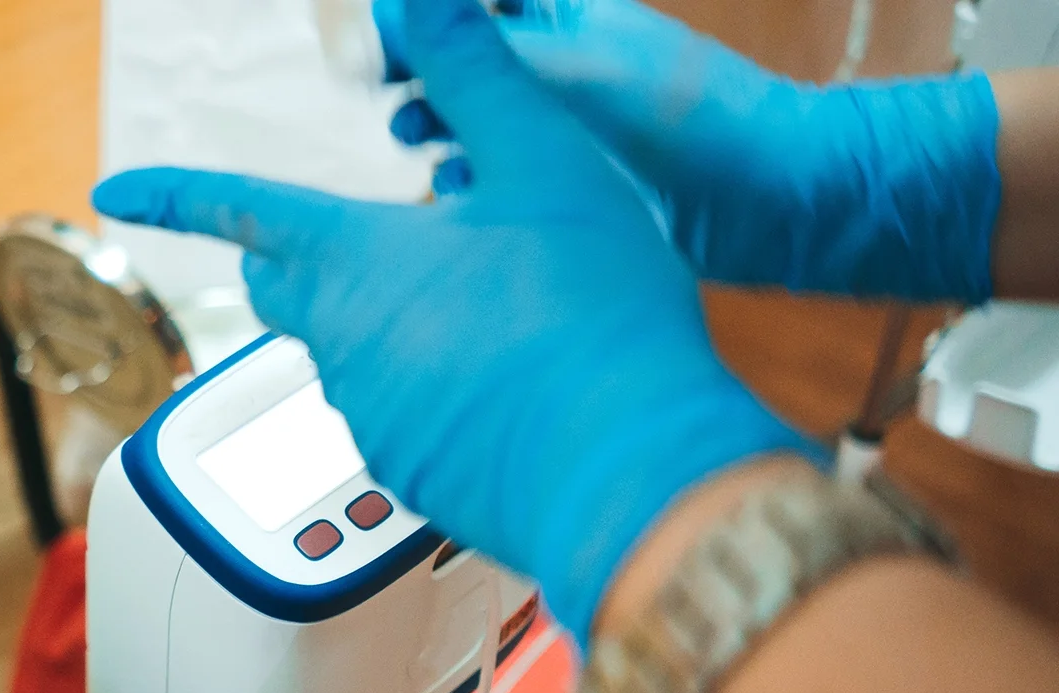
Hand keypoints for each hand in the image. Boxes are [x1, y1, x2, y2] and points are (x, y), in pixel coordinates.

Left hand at [92, 0, 810, 636]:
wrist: (624, 466)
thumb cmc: (591, 314)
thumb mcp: (543, 162)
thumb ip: (474, 77)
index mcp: (353, 257)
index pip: (238, 210)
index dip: (174, 194)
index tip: (118, 191)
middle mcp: (338, 339)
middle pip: (281, 288)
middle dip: (286, 258)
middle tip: (322, 242)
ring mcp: (366, 414)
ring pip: (347, 351)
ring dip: (386, 322)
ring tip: (480, 307)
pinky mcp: (404, 473)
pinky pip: (397, 416)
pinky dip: (429, 389)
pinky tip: (500, 383)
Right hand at [375, 0, 1001, 302]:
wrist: (777, 205)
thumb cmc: (689, 124)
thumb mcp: (569, 72)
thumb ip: (480, 52)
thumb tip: (396, 21)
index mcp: (572, 16)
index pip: (479, 6)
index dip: (423, 17)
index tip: (383, 45)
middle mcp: (566, 63)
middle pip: (466, 53)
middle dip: (423, 73)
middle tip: (394, 98)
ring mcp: (570, 126)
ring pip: (477, 115)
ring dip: (440, 127)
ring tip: (421, 146)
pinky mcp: (574, 185)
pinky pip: (500, 176)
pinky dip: (475, 183)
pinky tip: (461, 198)